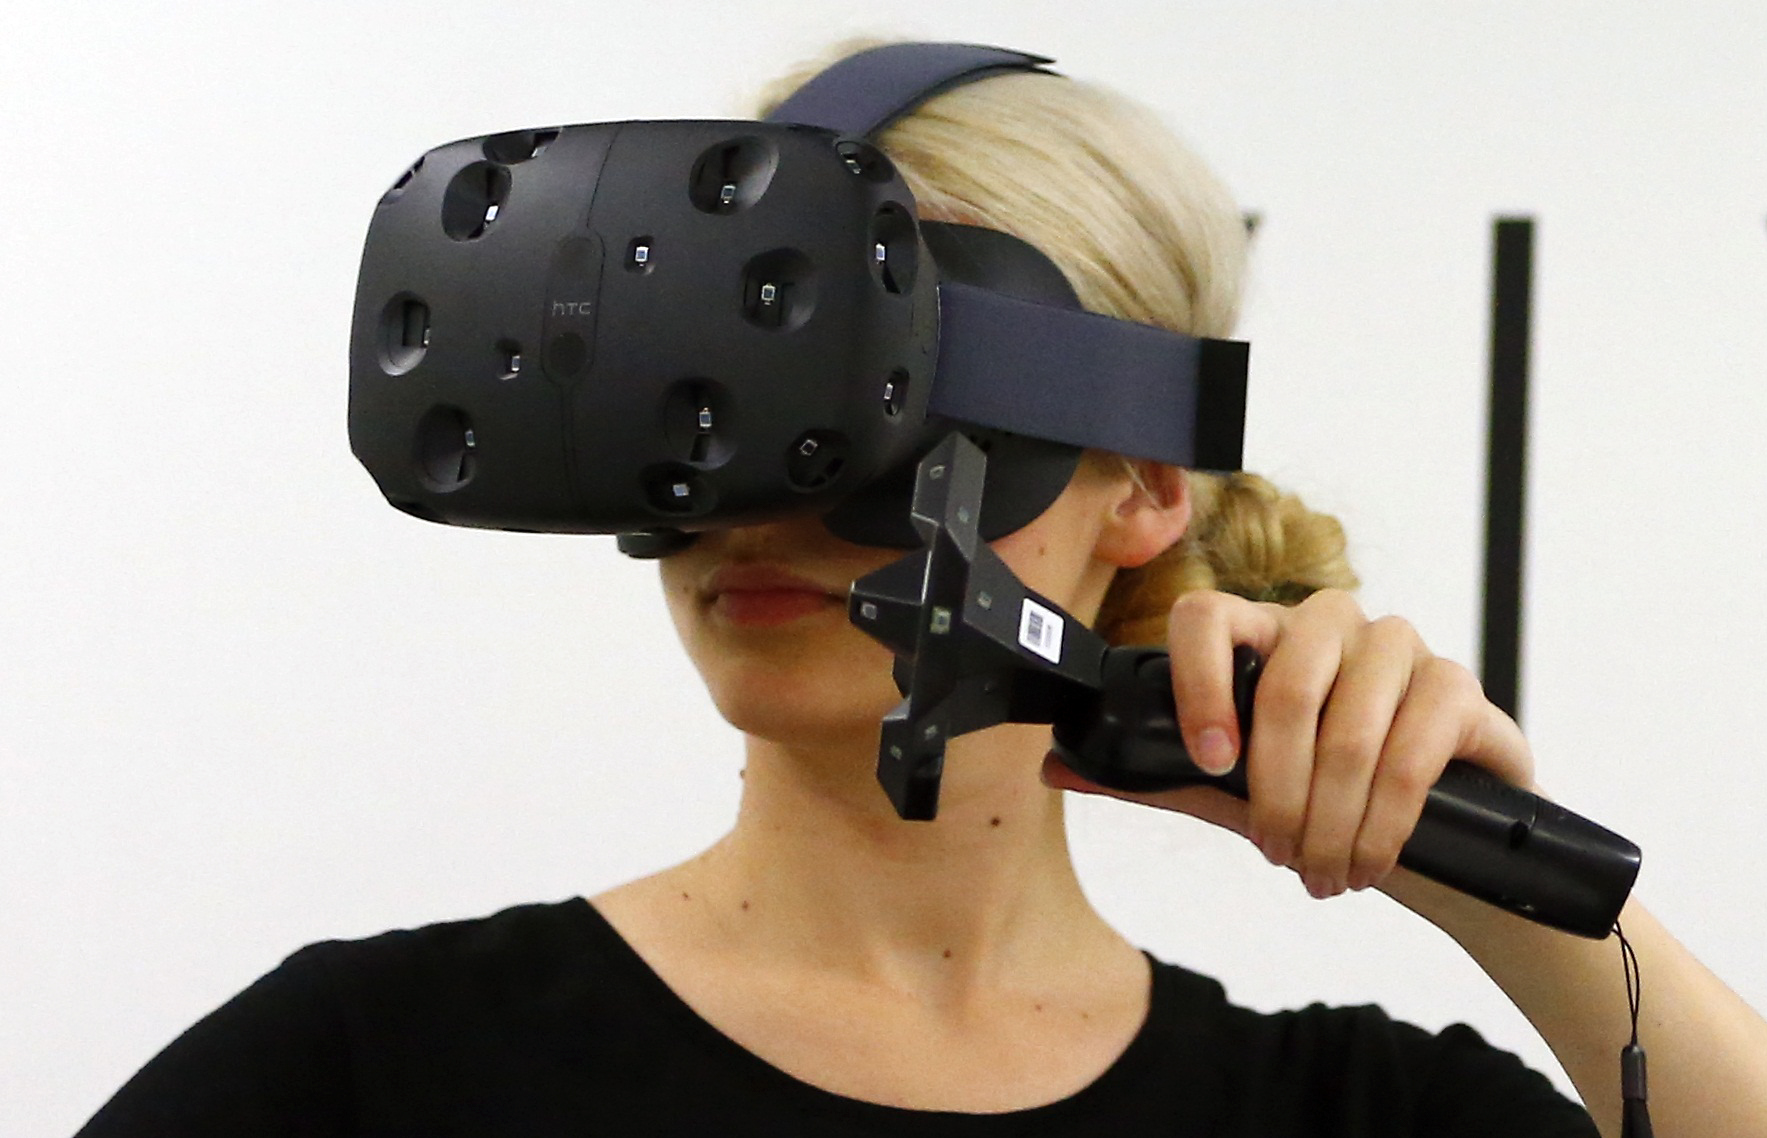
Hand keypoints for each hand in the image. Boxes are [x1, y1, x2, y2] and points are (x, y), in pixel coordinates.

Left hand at [1043, 588, 1535, 898]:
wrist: (1435, 846)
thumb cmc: (1324, 803)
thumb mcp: (1233, 794)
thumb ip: (1158, 774)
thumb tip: (1057, 768)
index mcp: (1263, 636)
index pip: (1207, 615)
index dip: (1197, 683)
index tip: (1211, 761)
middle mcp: (1329, 624)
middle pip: (1284, 682)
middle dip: (1277, 792)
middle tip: (1279, 854)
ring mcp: (1399, 646)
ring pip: (1350, 727)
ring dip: (1332, 820)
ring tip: (1324, 872)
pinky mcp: (1459, 686)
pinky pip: (1415, 747)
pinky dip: (1386, 820)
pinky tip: (1373, 859)